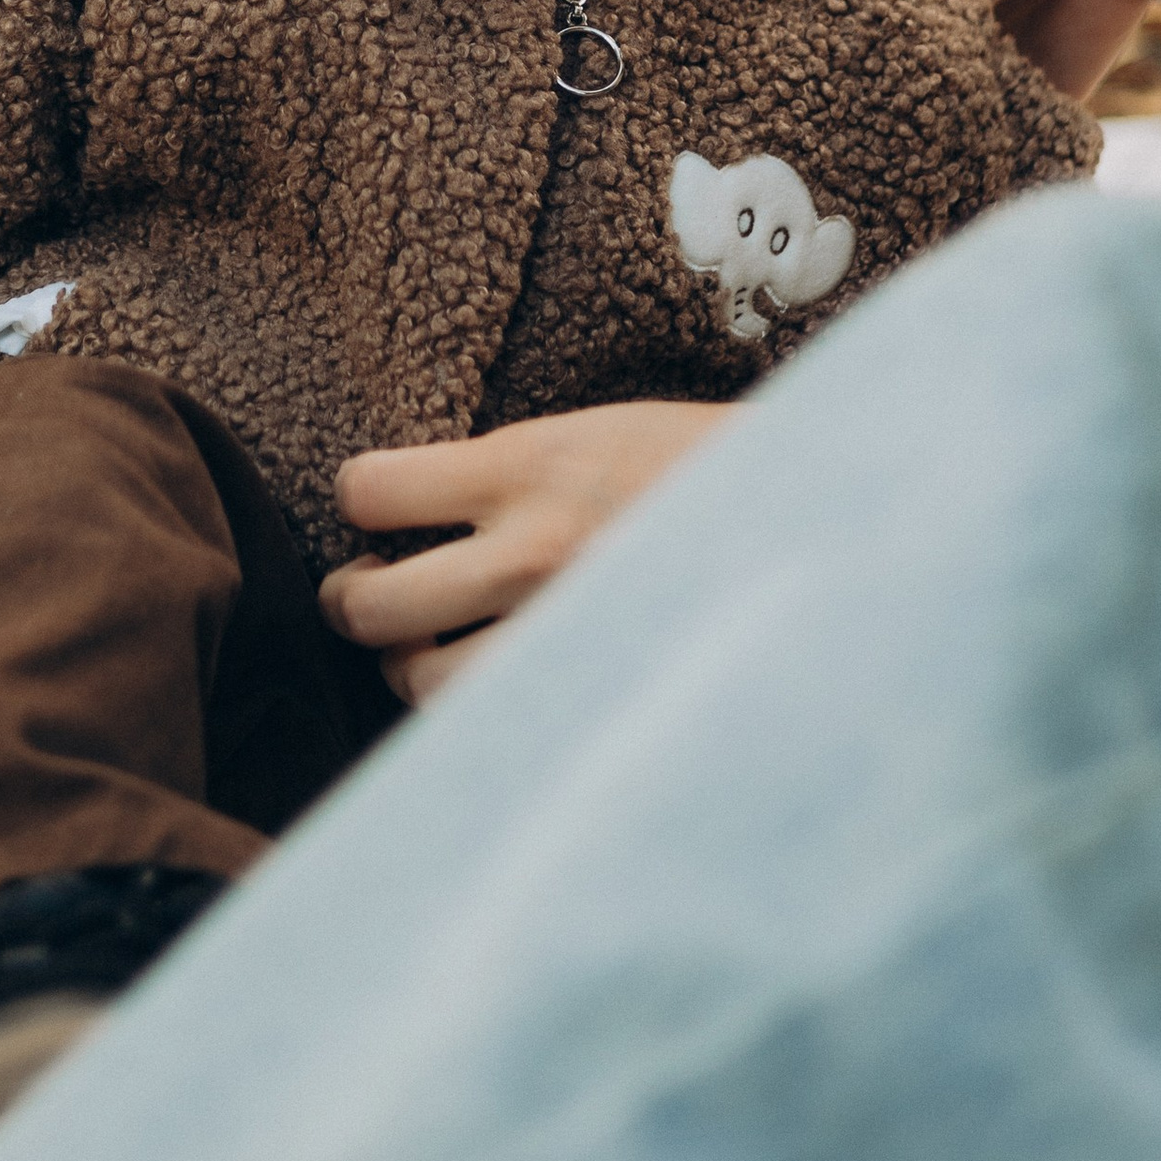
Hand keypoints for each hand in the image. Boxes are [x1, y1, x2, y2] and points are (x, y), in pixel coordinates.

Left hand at [320, 400, 727, 706]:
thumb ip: (505, 472)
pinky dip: (473, 715)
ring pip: (421, 684)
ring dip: (409, 668)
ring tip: (427, 648)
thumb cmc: (699, 469)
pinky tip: (487, 687)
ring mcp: (560, 632)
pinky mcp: (592, 689)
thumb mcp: (592, 432)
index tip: (379, 509)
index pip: (371, 491)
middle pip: (373, 606)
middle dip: (352, 603)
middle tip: (366, 593)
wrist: (807, 520)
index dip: (361, 500)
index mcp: (526, 465)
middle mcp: (531, 551)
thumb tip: (415, 515)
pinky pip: (493, 728)